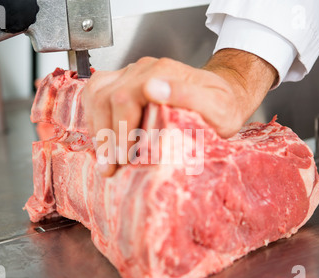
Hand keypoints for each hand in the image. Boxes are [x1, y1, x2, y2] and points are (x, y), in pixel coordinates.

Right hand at [81, 49, 276, 176]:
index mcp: (162, 72)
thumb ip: (190, 97)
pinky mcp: (125, 82)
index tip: (124, 159)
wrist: (224, 96)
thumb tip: (153, 89)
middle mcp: (143, 70)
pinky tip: (103, 139)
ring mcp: (131, 74)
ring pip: (95, 95)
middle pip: (105, 98)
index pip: (124, 99)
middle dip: (105, 137)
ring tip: (105, 159)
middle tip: (110, 167)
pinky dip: (94, 118)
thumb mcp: (218, 108)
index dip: (119, 132)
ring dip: (97, 129)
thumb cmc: (222, 107)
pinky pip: (96, 94)